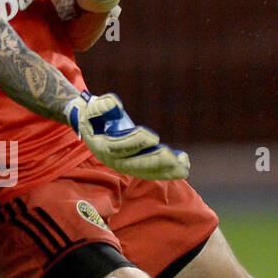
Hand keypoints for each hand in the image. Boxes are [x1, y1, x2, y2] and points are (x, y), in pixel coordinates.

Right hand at [64, 91, 189, 180]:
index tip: (154, 138)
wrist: (93, 127)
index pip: (117, 148)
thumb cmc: (96, 115)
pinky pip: (152, 172)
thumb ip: (102, 105)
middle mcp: (112, 160)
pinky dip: (168, 171)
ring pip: (145, 172)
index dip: (136, 143)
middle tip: (170, 156)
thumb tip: (113, 105)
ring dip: (165, 170)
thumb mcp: (95, 107)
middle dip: (153, 161)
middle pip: (133, 166)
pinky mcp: (136, 166)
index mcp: (100, 146)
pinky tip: (184, 165)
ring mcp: (125, 166)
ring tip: (183, 165)